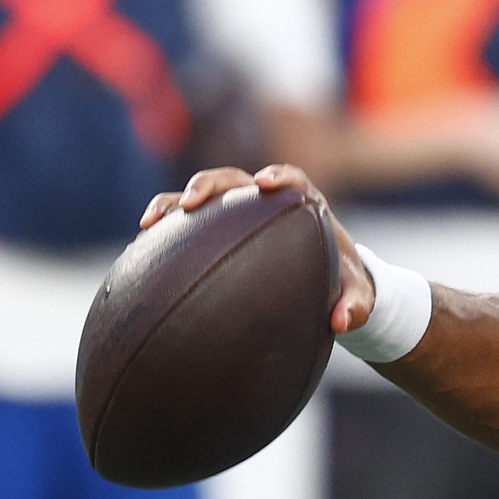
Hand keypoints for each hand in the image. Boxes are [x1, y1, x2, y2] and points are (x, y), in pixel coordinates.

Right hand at [139, 164, 375, 335]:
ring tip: (148, 223)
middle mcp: (263, 203)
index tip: (265, 184)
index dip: (278, 176)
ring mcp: (235, 215)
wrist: (322, 286)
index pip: (291, 179)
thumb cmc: (341, 285)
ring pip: (200, 199)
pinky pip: (184, 226)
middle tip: (193, 202)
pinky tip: (141, 250)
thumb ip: (355, 306)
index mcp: (303, 205)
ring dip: (173, 203)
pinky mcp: (214, 232)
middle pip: (232, 180)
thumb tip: (340, 322)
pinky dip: (163, 232)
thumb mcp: (357, 298)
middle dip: (209, 185)